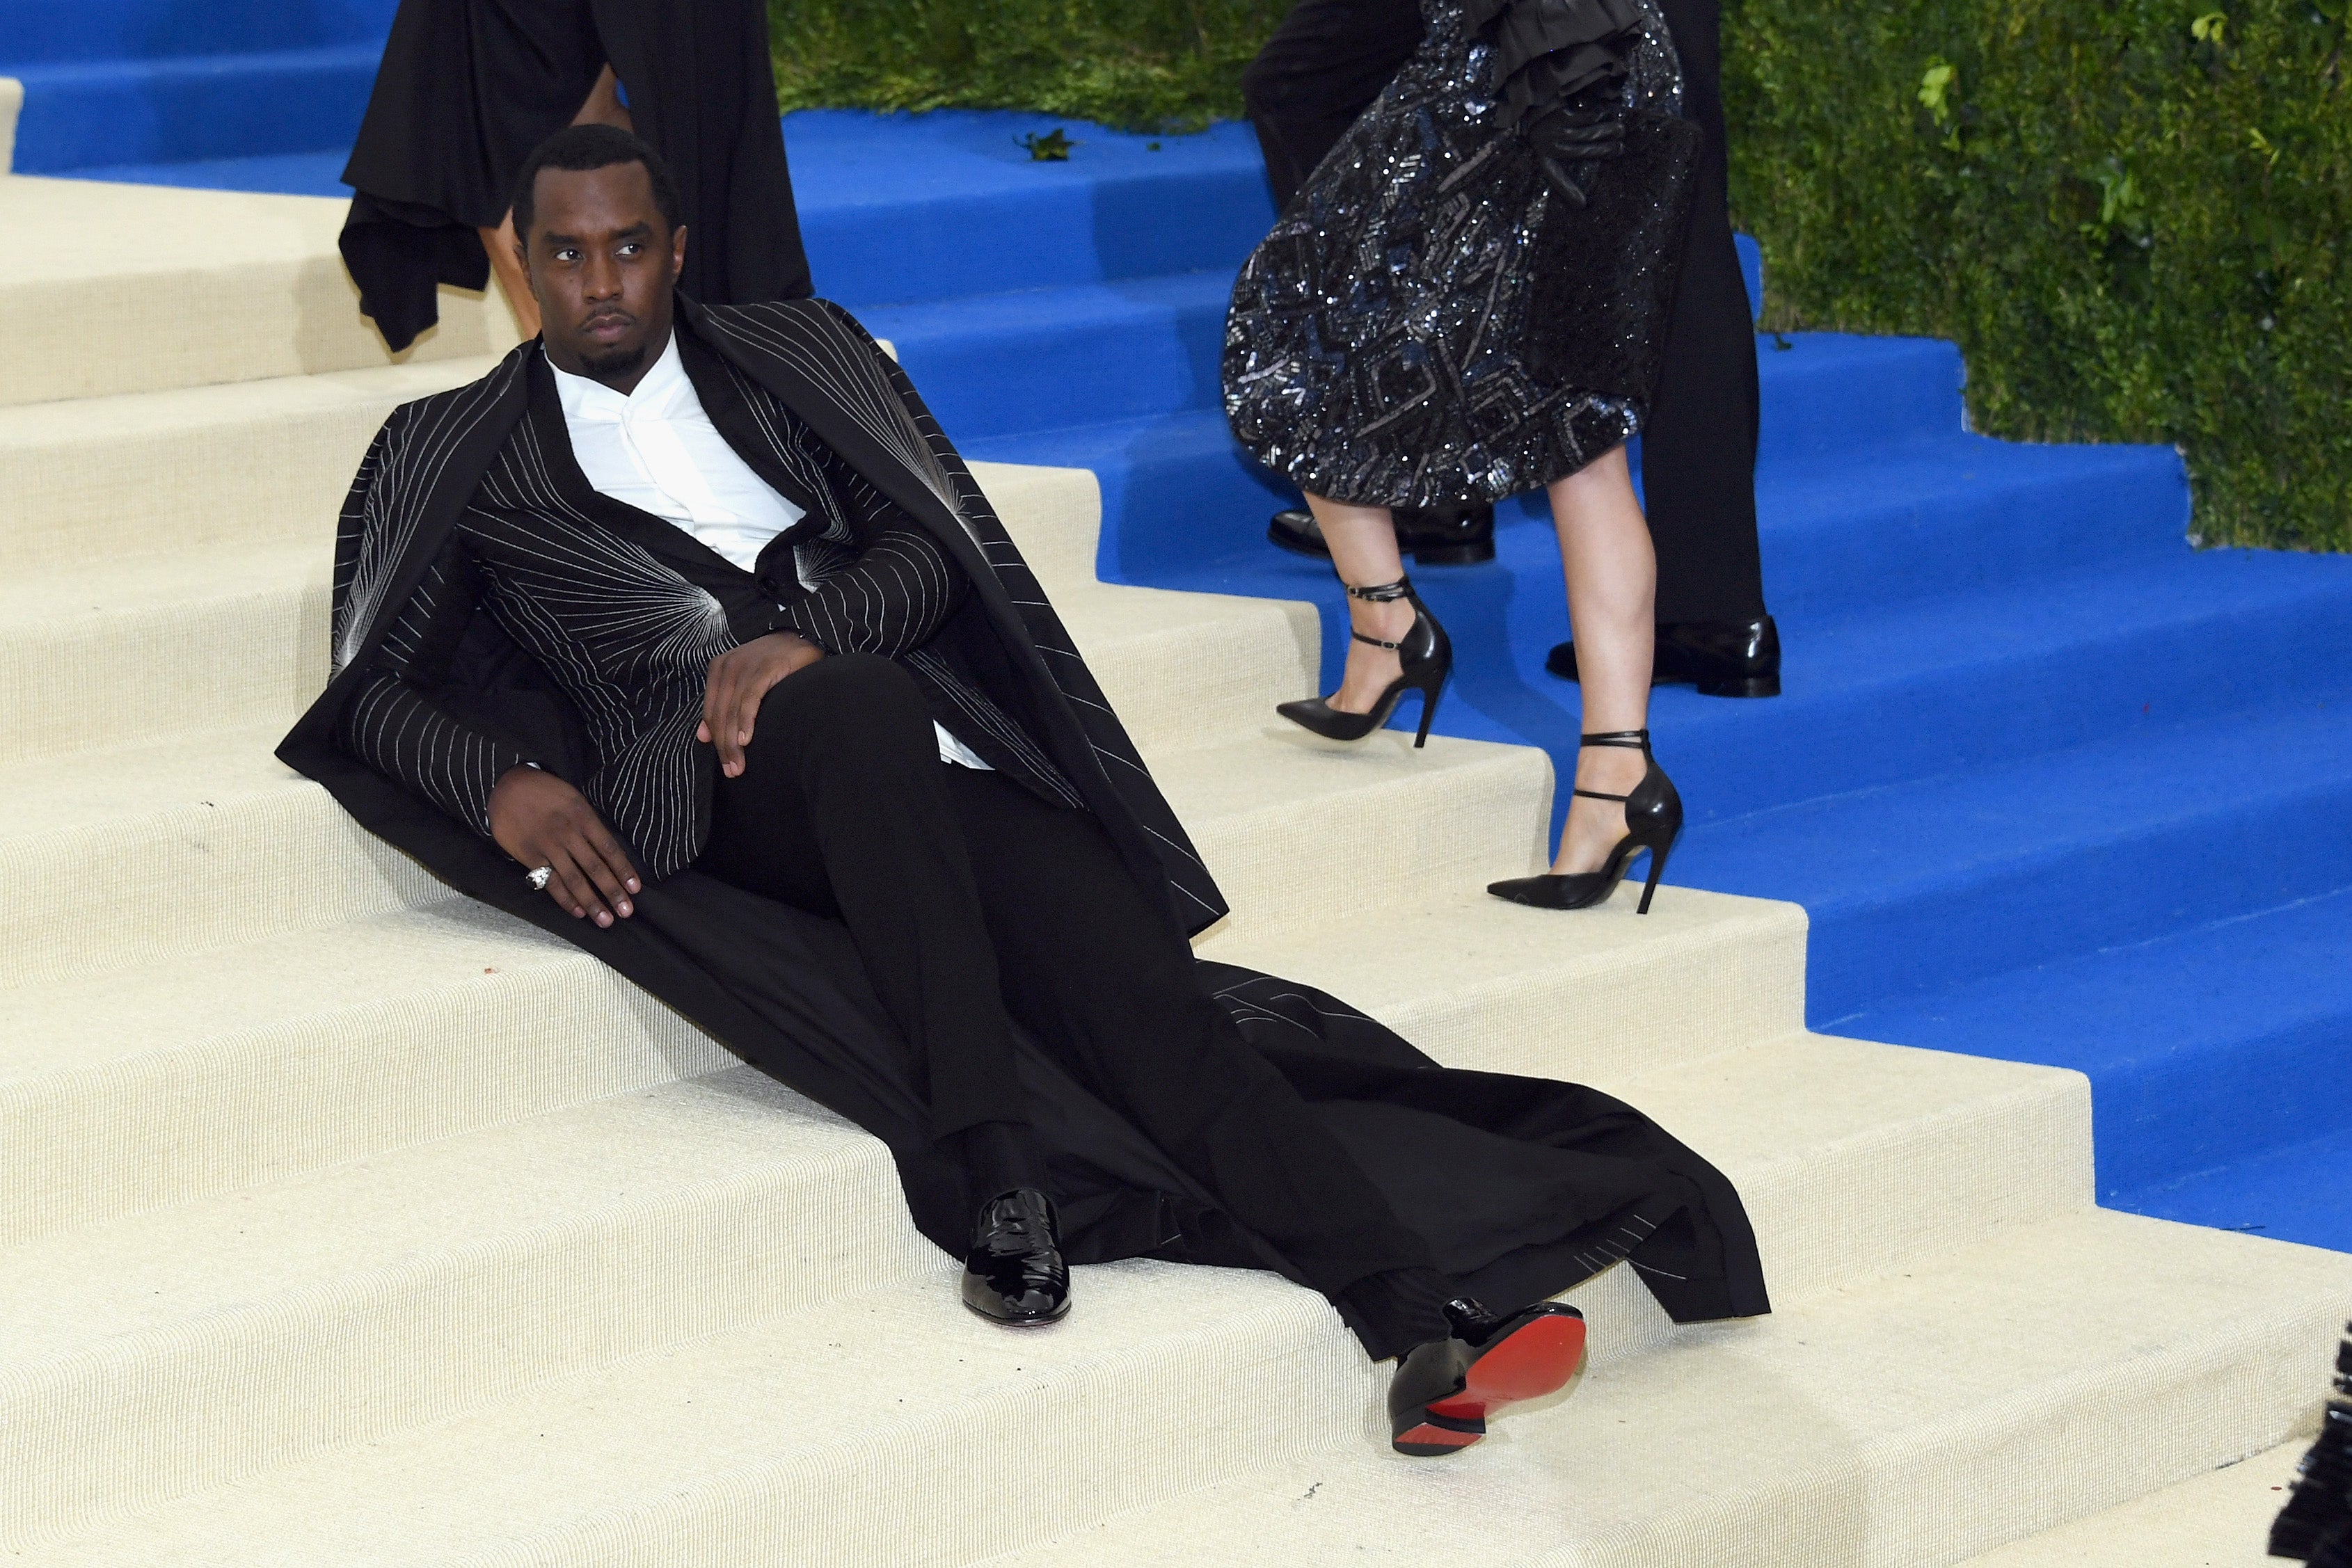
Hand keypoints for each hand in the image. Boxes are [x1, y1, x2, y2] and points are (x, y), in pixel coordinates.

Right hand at [488, 766, 640, 926]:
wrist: (507, 786)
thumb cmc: (546, 793)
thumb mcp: (574, 799)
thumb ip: (590, 824)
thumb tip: (608, 853)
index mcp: (583, 816)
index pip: (609, 848)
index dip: (624, 870)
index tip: (635, 889)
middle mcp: (568, 832)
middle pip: (595, 868)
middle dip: (613, 892)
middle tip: (626, 912)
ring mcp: (548, 846)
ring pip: (574, 879)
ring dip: (591, 902)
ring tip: (605, 920)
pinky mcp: (530, 855)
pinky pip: (550, 882)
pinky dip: (565, 899)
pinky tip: (578, 912)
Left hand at [699, 631, 824, 777]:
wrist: (803, 636)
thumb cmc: (776, 664)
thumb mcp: (744, 682)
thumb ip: (723, 706)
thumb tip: (702, 736)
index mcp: (719, 669)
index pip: (711, 712)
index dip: (715, 741)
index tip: (725, 764)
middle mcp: (728, 666)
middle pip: (720, 715)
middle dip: (724, 746)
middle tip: (732, 771)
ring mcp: (745, 666)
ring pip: (732, 711)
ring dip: (734, 742)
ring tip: (739, 765)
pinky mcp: (764, 668)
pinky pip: (749, 700)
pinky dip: (746, 721)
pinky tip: (747, 740)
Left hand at [1527, 108, 1625, 208]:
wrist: (1537, 107)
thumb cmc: (1550, 134)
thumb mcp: (1551, 156)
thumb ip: (1565, 180)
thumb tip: (1581, 205)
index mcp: (1546, 159)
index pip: (1556, 178)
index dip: (1568, 190)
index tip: (1582, 204)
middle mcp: (1549, 145)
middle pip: (1583, 151)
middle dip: (1604, 150)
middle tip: (1620, 148)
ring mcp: (1555, 129)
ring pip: (1587, 132)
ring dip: (1606, 130)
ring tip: (1620, 130)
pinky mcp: (1562, 115)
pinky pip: (1585, 117)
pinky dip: (1598, 115)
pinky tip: (1606, 113)